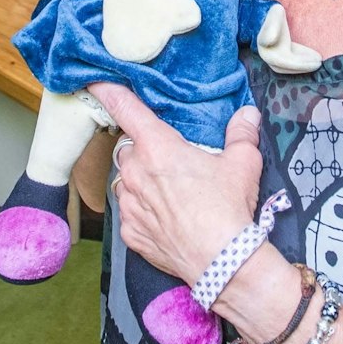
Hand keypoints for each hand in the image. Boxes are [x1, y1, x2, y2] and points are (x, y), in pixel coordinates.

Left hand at [91, 83, 264, 282]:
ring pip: (124, 181)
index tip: (95, 81)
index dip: (108, 91)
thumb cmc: (228, 209)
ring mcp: (129, 204)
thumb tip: (247, 114)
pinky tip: (166, 217)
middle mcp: (135, 172)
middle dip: (142, 150)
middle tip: (169, 159)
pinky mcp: (130, 232)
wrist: (222, 263)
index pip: (125, 109)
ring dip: (139, 180)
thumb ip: (241, 134)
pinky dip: (142, 211)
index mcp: (158, 147)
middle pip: (127, 149)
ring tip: (170, 192)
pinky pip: (129, 212)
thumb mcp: (243, 164)